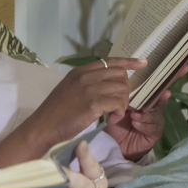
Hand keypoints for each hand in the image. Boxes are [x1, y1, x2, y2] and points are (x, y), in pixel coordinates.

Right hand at [23, 58, 146, 147]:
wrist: (44, 126)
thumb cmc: (56, 111)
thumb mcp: (69, 88)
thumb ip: (86, 82)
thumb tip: (106, 82)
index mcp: (80, 71)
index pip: (110, 61)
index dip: (129, 61)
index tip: (143, 63)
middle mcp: (86, 76)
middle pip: (120, 74)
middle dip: (126, 87)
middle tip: (121, 101)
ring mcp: (89, 89)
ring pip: (122, 88)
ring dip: (124, 101)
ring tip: (116, 111)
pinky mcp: (93, 103)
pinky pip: (118, 103)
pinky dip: (120, 110)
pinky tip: (113, 117)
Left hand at [105, 65, 187, 160]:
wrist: (115, 144)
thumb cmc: (117, 123)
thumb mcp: (118, 107)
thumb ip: (124, 96)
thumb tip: (126, 83)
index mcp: (145, 98)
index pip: (159, 84)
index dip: (172, 75)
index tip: (184, 66)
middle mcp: (153, 108)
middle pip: (163, 97)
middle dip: (166, 93)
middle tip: (166, 93)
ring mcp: (156, 120)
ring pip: (156, 113)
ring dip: (146, 114)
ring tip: (134, 116)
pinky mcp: (155, 133)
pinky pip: (153, 127)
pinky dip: (144, 124)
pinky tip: (136, 123)